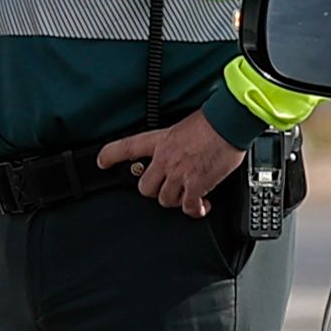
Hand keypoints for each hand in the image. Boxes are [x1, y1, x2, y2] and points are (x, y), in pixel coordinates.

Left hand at [98, 114, 243, 217]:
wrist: (228, 123)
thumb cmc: (212, 121)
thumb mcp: (183, 126)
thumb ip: (174, 141)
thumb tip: (180, 148)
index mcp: (160, 140)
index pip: (127, 148)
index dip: (111, 156)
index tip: (102, 162)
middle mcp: (165, 159)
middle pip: (144, 187)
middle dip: (153, 191)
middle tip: (164, 188)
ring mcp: (179, 174)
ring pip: (165, 200)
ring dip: (175, 200)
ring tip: (186, 196)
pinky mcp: (195, 186)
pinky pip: (188, 207)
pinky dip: (194, 210)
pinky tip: (200, 207)